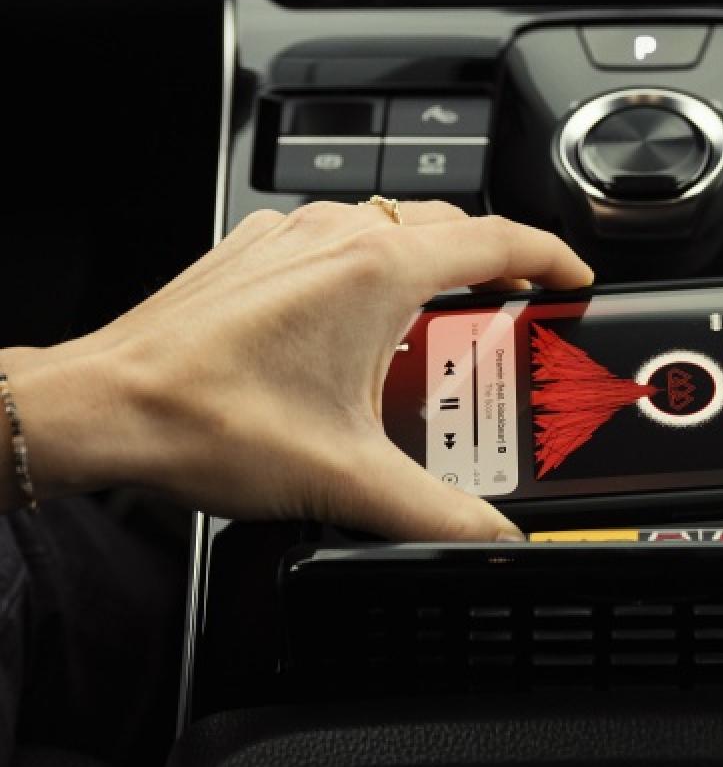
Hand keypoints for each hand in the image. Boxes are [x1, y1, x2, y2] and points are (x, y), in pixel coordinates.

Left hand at [0, 202, 591, 539]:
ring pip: (389, 229)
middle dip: (493, 270)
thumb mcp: (343, 478)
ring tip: (434, 335)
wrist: (104, 406)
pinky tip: (353, 334)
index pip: (498, 238)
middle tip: (512, 321)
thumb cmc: (205, 420)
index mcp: (378, 268)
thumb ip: (435, 514)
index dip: (551, 256)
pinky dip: (367, 273)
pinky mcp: (256, 251)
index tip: (574, 278)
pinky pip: (337, 242)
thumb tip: (492, 538)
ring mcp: (293, 236)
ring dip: (426, 270)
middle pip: (449, 230)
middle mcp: (339, 235)